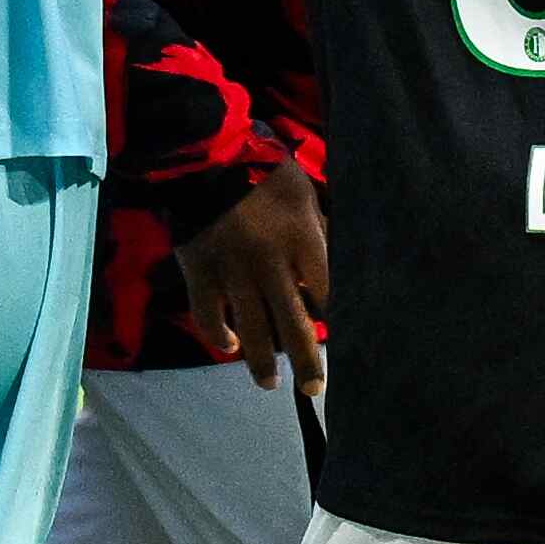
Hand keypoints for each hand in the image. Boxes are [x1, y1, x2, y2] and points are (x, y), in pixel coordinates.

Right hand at [170, 164, 334, 390]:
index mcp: (301, 240)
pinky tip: (230, 347)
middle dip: (307, 361)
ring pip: (251, 328)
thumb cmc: (263, 171)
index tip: (344, 344)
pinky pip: (208, 314)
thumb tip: (334, 269)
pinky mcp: (200, 271)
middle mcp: (270, 262)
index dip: (337, 321)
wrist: (205, 155)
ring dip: (262, 362)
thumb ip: (318, 233)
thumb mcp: (304, 195)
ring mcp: (232, 270)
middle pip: (293, 323)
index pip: (327, 292)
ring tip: (270, 385)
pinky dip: (218, 336)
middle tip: (314, 388)